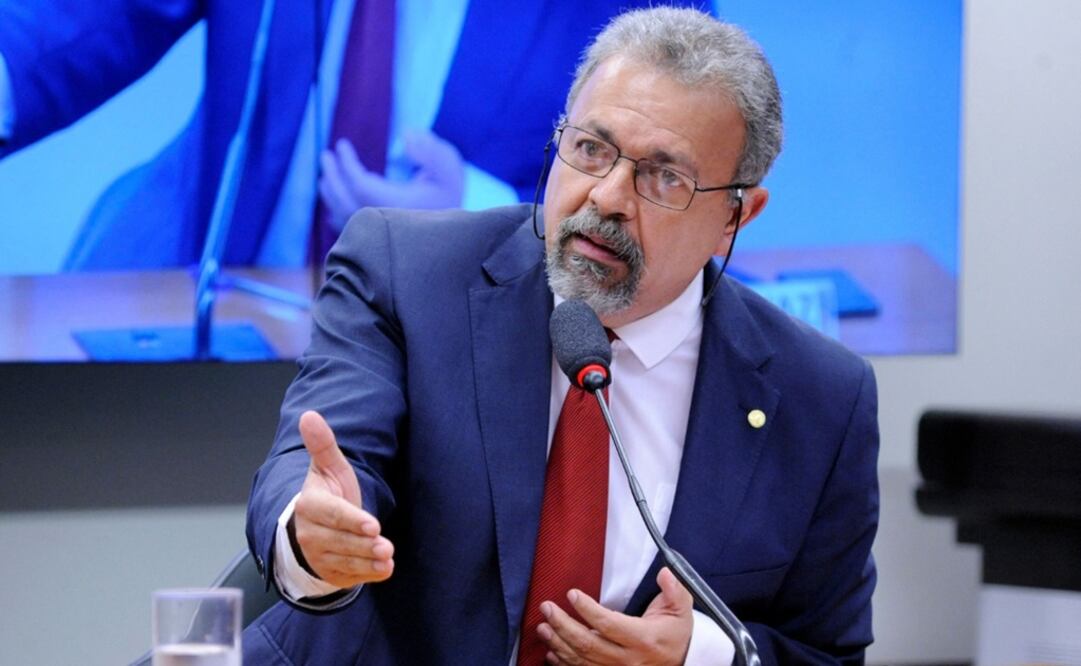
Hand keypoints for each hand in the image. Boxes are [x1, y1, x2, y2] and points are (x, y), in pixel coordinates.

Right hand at [291, 410, 394, 587]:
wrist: (313, 528)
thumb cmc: (327, 494)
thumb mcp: (327, 468)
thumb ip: (323, 444)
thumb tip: (309, 415)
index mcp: (309, 506)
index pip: (333, 515)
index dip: (353, 520)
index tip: (373, 525)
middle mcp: (310, 534)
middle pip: (341, 541)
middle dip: (363, 545)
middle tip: (385, 545)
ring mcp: (319, 556)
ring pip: (346, 561)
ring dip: (367, 562)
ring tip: (387, 557)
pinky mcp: (330, 573)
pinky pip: (350, 577)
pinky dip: (367, 575)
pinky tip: (384, 570)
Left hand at [318, 129, 464, 229]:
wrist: (459, 235)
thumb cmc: (451, 196)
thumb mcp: (449, 168)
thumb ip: (432, 150)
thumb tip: (407, 136)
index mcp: (397, 204)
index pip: (360, 183)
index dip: (347, 163)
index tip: (342, 144)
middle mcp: (382, 222)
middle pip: (344, 200)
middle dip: (333, 175)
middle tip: (326, 155)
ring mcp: (376, 234)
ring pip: (342, 215)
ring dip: (331, 193)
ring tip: (326, 175)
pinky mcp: (375, 241)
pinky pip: (348, 228)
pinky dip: (337, 212)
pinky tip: (335, 201)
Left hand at [537, 567, 692, 664]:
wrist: (682, 662)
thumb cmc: (676, 633)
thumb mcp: (681, 609)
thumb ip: (674, 590)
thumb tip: (665, 573)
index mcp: (643, 639)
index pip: (610, 624)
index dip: (588, 610)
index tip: (572, 594)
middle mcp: (628, 660)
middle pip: (588, 644)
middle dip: (563, 626)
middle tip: (547, 608)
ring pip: (582, 661)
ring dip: (558, 644)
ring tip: (542, 627)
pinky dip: (564, 664)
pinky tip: (551, 652)